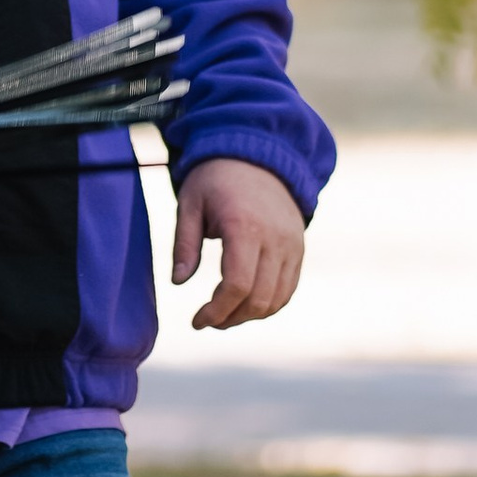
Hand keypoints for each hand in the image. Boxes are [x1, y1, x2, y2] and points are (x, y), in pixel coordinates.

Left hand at [172, 156, 305, 330]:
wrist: (258, 155)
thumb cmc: (216, 180)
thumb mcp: (189, 204)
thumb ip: (184, 244)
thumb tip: (178, 281)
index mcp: (244, 226)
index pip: (237, 285)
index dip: (217, 311)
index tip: (197, 321)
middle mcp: (274, 238)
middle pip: (259, 299)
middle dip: (231, 318)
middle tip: (208, 320)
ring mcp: (292, 244)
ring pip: (277, 299)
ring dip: (250, 316)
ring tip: (225, 314)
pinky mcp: (299, 248)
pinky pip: (288, 288)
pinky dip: (269, 304)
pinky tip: (246, 304)